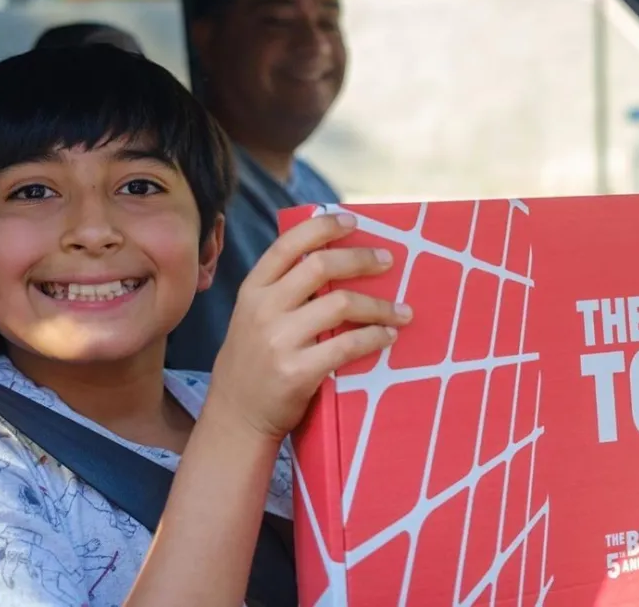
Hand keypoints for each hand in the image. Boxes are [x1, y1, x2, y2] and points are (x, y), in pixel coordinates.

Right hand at [210, 212, 412, 440]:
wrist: (236, 416)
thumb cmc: (254, 361)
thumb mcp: (253, 316)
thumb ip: (282, 290)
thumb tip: (334, 259)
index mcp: (253, 289)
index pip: (289, 244)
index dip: (323, 227)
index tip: (353, 222)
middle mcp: (263, 308)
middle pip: (321, 266)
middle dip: (361, 259)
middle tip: (388, 261)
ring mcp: (278, 340)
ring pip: (341, 304)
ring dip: (380, 305)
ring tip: (402, 311)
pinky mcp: (296, 371)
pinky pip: (347, 345)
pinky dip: (375, 337)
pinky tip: (388, 336)